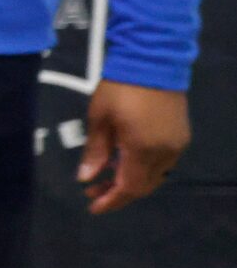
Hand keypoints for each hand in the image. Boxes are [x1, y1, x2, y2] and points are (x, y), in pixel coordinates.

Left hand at [78, 80, 188, 214]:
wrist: (152, 60)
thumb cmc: (119, 88)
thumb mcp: (99, 119)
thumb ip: (95, 152)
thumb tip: (86, 179)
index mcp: (144, 149)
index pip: (129, 187)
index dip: (111, 200)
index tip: (92, 207)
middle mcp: (166, 152)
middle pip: (143, 185)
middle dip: (117, 192)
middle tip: (92, 191)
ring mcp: (177, 144)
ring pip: (154, 175)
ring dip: (130, 180)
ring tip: (102, 176)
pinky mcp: (181, 135)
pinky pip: (162, 161)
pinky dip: (142, 167)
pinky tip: (122, 161)